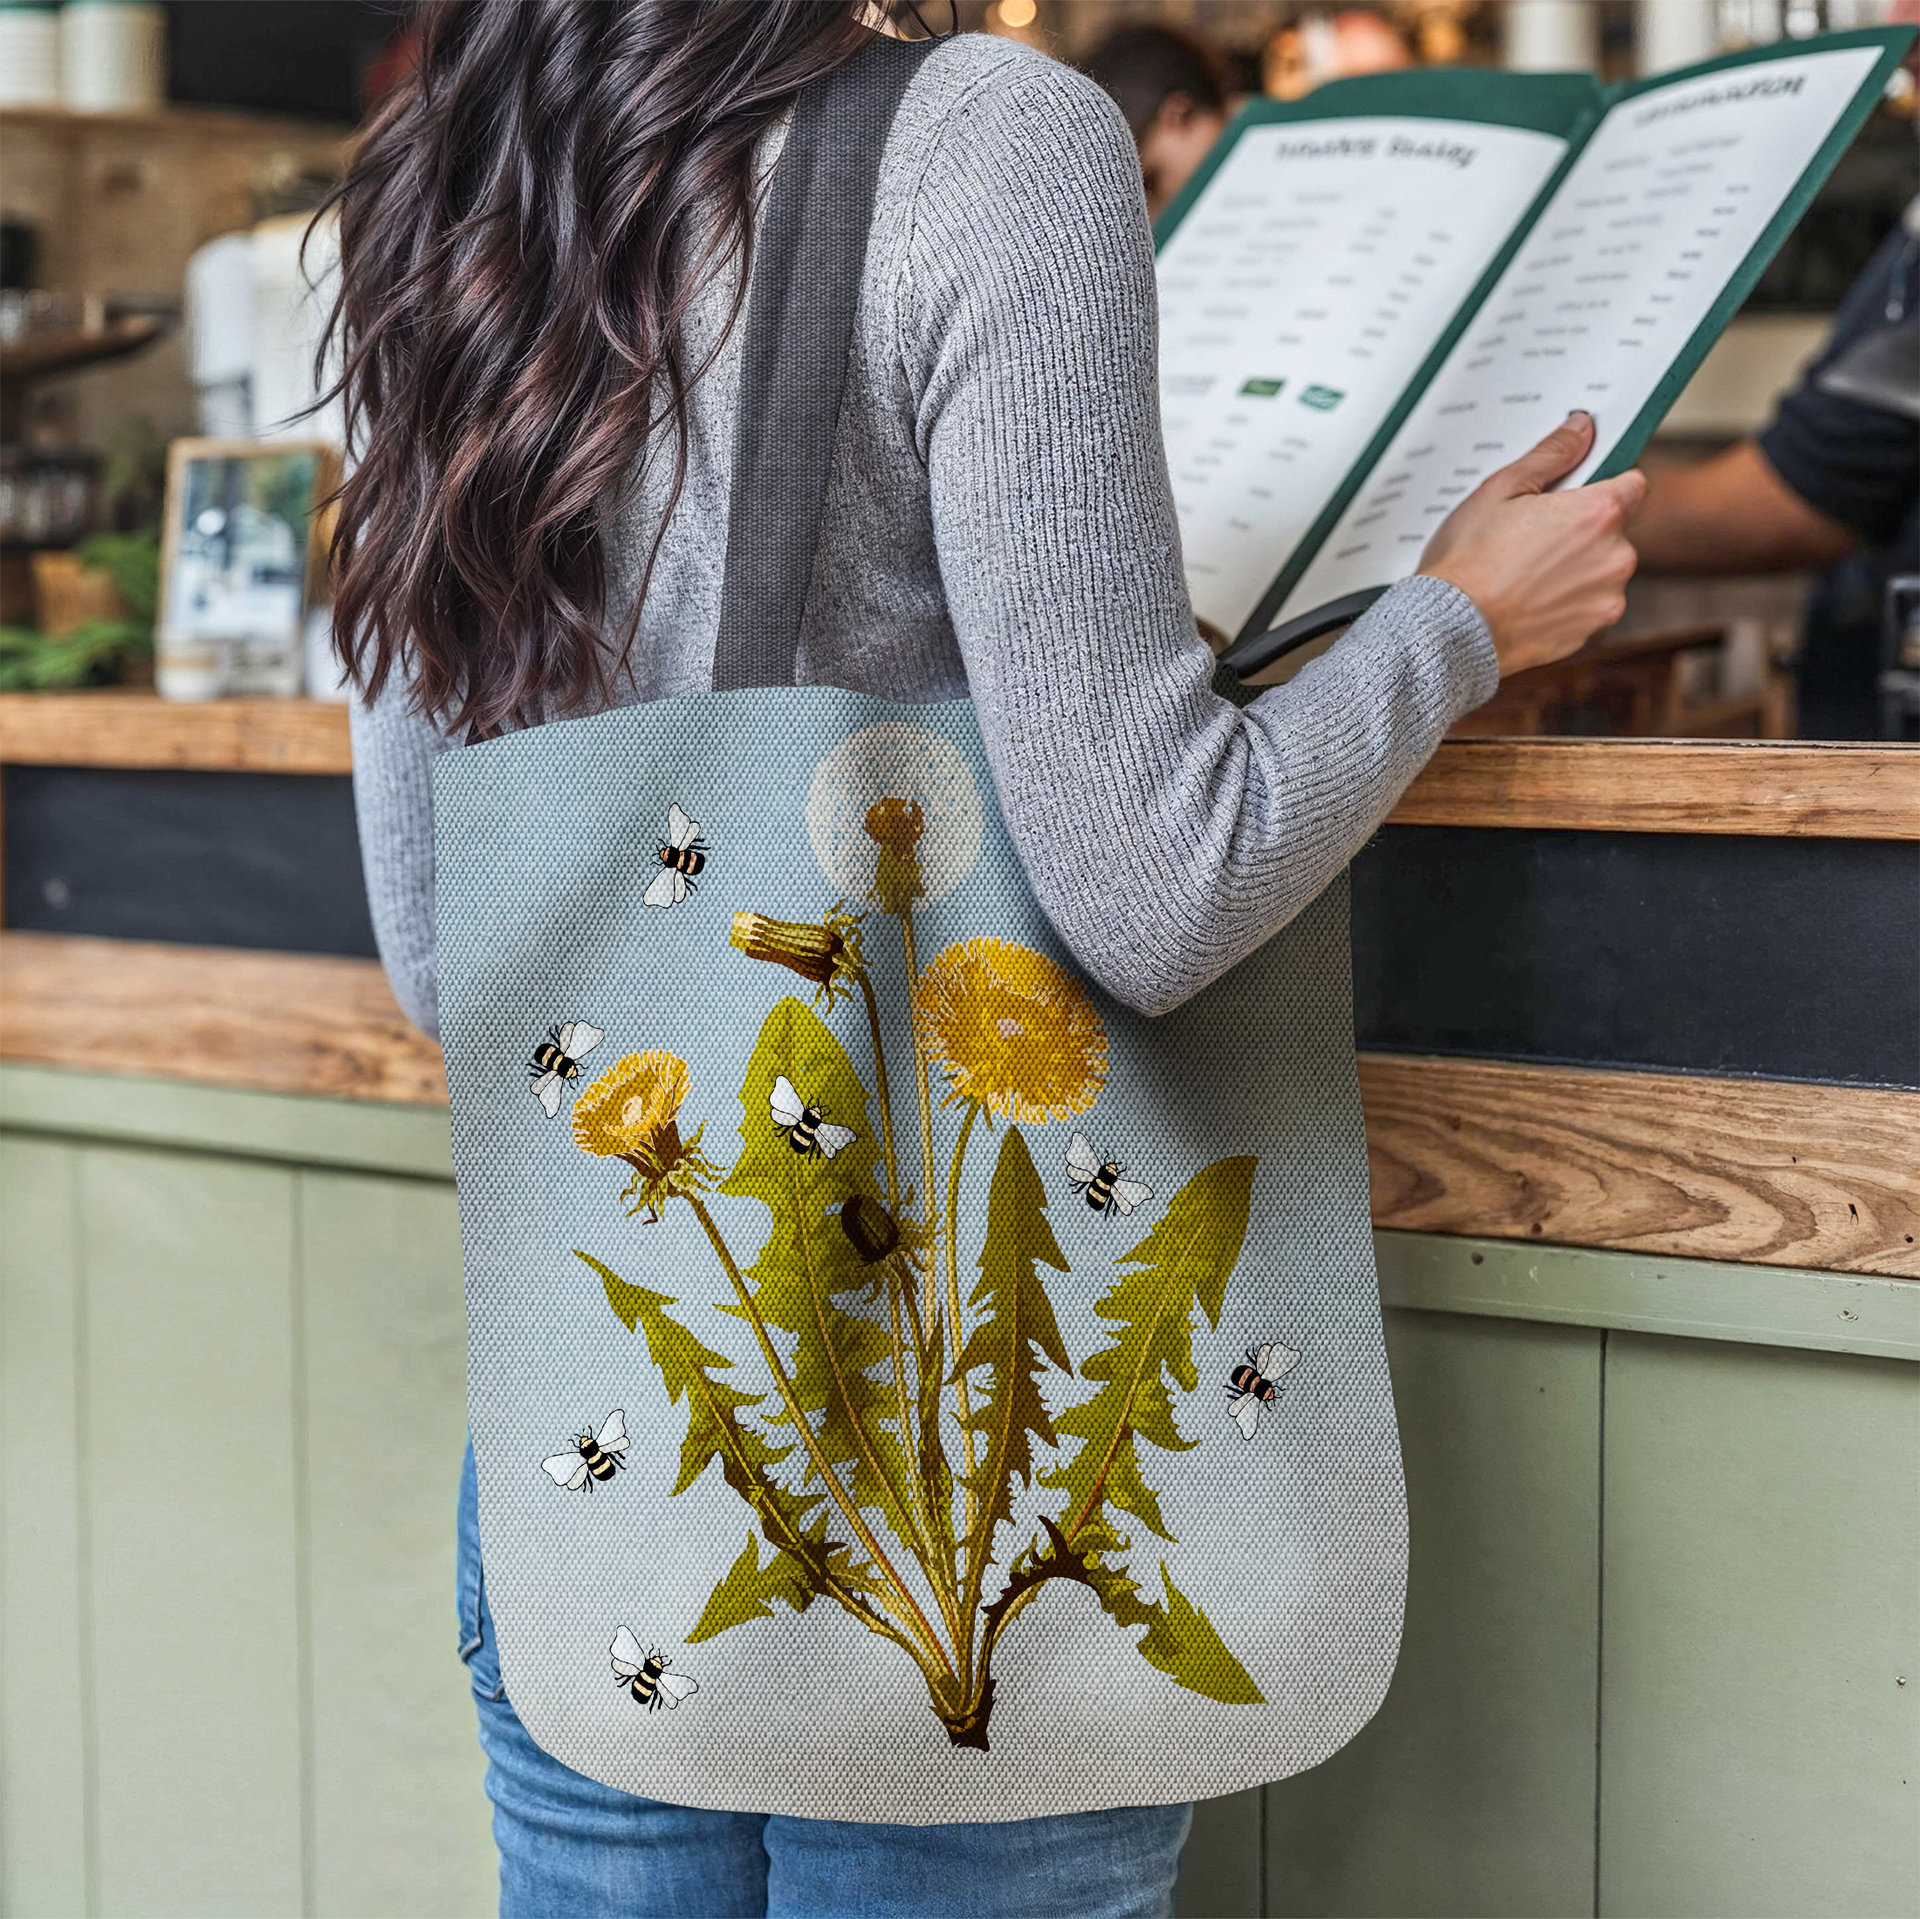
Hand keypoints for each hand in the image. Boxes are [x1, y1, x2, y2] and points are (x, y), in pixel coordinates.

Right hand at [1417, 413, 1646, 678]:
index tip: (1574, 496)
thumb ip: (1551, 455)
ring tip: (1526, 576)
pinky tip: (1527, 602)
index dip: (1603, 486)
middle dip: (1583, 532)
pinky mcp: (1589, 633)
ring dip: (1576, 571)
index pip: (1633, 484)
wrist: (1448, 630)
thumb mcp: (1501, 490)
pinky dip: (1564, 605)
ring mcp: (1606, 599)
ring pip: (1600, 573)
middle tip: (1533, 539)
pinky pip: (1585, 608)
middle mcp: (1617, 556)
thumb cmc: (1468, 560)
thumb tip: (1582, 427)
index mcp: (1600, 512)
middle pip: (1615, 532)